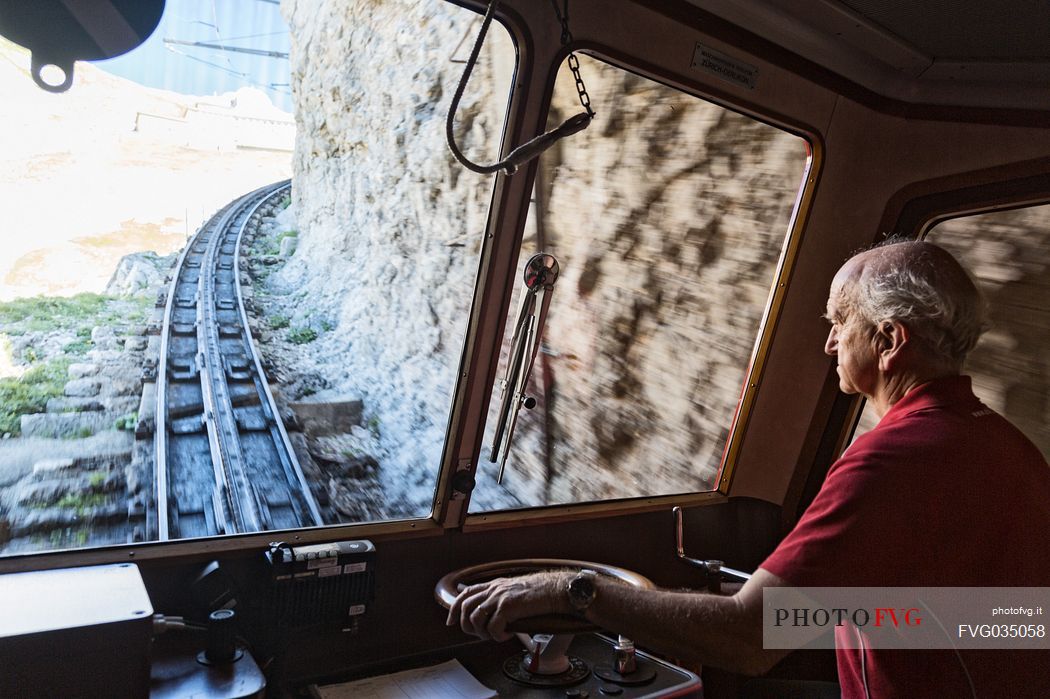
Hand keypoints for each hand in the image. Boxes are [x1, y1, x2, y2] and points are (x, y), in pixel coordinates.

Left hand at [446, 570, 572, 641]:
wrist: (555, 589)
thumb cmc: (540, 592)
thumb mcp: (515, 590)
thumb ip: (502, 598)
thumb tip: (494, 616)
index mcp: (494, 584)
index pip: (465, 594)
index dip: (454, 609)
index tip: (451, 621)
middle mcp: (494, 589)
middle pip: (465, 607)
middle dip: (465, 625)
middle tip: (477, 635)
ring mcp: (500, 597)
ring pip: (475, 618)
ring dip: (482, 633)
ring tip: (495, 636)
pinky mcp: (508, 607)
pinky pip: (493, 627)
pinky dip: (497, 636)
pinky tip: (507, 635)